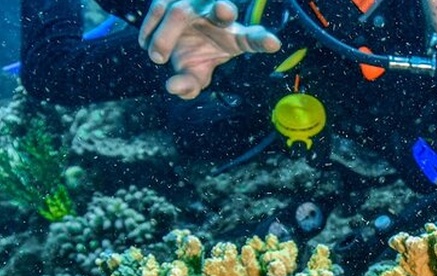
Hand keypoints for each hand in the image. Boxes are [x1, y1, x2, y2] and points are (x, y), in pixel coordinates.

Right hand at [139, 0, 280, 98]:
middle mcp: (219, 15)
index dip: (262, 40)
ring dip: (167, 33)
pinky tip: (145, 45)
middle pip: (223, 10)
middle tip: (224, 10)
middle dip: (223, 9)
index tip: (273, 43)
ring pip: (181, 10)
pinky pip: (159, 6)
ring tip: (156, 58)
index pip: (253, 37)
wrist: (173, 34)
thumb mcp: (196, 74)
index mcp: (236, 36)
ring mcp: (195, 2)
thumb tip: (172, 87)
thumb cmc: (195, 55)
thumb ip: (189, 84)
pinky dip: (150, 26)